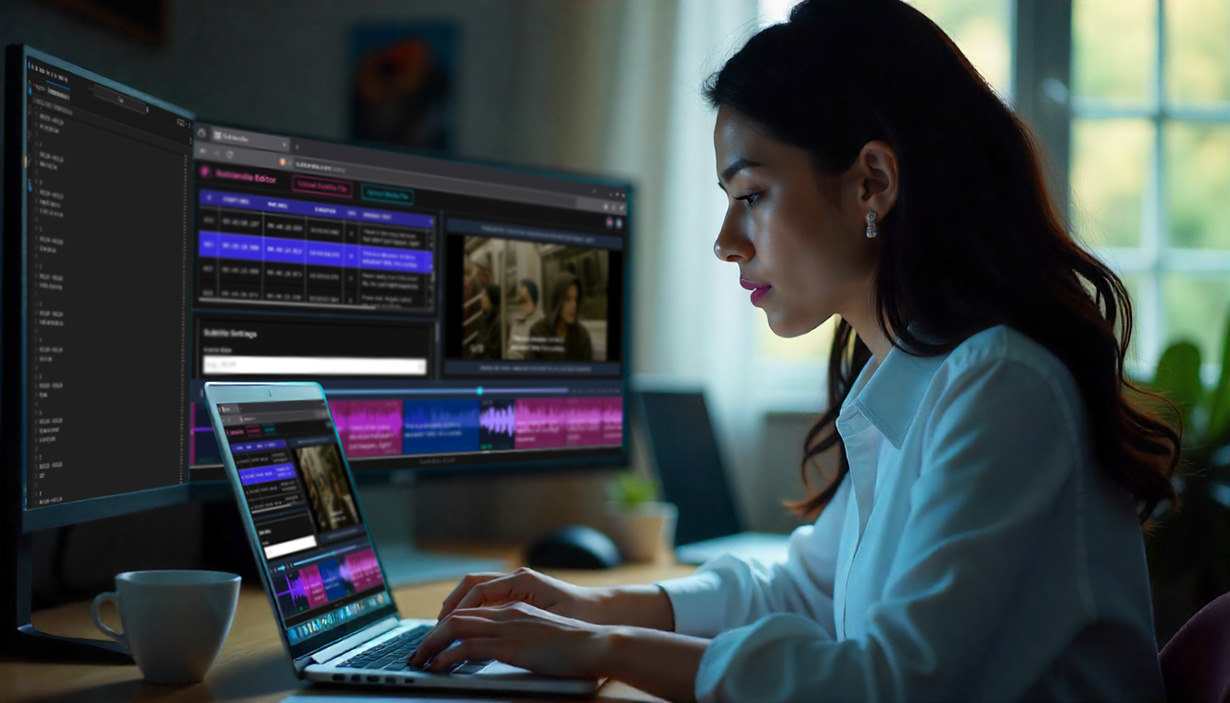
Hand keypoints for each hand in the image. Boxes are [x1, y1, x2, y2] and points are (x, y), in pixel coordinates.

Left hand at [407, 601, 610, 678]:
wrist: (596, 643)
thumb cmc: (577, 646)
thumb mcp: (543, 637)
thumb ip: (522, 638)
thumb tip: (507, 651)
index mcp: (515, 609)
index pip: (472, 611)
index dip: (448, 624)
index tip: (435, 641)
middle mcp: (507, 612)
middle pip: (457, 615)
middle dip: (432, 634)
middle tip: (418, 653)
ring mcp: (507, 627)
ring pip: (456, 627)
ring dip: (432, 644)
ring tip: (419, 660)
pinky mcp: (509, 645)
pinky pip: (468, 647)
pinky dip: (447, 656)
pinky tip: (438, 667)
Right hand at [437, 567, 610, 623]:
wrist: (603, 613)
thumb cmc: (580, 616)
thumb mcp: (545, 621)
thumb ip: (513, 621)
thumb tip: (483, 625)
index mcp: (521, 580)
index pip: (476, 591)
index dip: (455, 610)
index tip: (441, 627)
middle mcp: (518, 578)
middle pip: (471, 585)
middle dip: (451, 605)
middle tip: (436, 627)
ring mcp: (519, 584)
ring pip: (478, 589)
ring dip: (460, 605)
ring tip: (445, 625)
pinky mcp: (522, 594)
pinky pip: (490, 596)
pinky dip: (474, 607)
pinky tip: (469, 623)